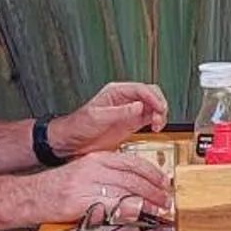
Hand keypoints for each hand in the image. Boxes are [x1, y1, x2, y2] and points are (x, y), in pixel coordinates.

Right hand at [24, 151, 173, 226]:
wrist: (30, 195)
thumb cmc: (57, 187)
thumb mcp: (86, 172)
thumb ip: (109, 177)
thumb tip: (135, 188)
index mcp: (96, 158)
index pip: (132, 162)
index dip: (152, 174)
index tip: (164, 184)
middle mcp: (93, 168)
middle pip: (133, 178)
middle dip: (154, 191)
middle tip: (165, 201)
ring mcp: (86, 184)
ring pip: (125, 191)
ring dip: (146, 203)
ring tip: (157, 210)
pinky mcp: (79, 202)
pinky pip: (108, 206)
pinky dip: (126, 210)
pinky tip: (137, 214)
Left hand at [49, 81, 168, 156]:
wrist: (71, 141)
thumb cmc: (79, 126)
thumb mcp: (98, 118)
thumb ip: (120, 112)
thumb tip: (139, 106)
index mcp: (116, 92)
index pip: (141, 89)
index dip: (153, 98)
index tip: (159, 108)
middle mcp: (125, 99)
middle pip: (151, 95)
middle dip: (159, 105)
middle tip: (159, 118)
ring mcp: (129, 111)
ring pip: (153, 106)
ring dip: (159, 114)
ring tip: (156, 125)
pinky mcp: (132, 123)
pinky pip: (150, 118)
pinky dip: (157, 122)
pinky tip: (155, 128)